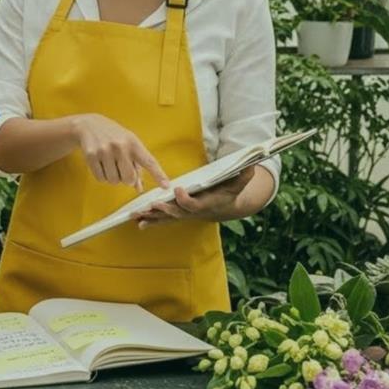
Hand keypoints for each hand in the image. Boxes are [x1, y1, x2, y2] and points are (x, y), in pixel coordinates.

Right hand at [68, 114, 169, 191]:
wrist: (88, 125)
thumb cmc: (113, 135)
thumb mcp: (128, 145)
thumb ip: (136, 166)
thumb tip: (139, 188)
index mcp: (133, 143)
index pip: (149, 161)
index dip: (158, 175)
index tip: (166, 186)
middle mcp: (120, 146)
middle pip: (129, 179)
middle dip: (127, 179)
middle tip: (122, 170)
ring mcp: (104, 151)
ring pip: (114, 181)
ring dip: (113, 177)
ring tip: (110, 164)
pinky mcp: (91, 156)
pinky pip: (101, 178)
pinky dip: (102, 176)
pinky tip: (101, 164)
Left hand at [132, 165, 257, 225]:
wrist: (225, 207)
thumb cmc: (230, 192)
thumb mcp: (239, 182)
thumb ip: (244, 174)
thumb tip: (251, 164)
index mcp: (206, 204)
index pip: (194, 205)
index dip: (185, 199)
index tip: (177, 189)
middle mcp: (194, 212)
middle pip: (177, 213)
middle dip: (164, 210)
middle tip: (152, 205)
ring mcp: (185, 215)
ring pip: (167, 218)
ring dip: (152, 217)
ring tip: (137, 217)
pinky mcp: (178, 214)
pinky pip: (164, 219)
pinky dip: (152, 221)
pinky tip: (139, 223)